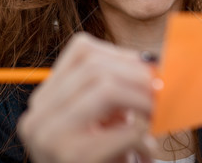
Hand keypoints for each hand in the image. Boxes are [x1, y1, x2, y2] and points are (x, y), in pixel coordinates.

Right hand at [17, 33, 156, 162]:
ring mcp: (49, 136)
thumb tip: (155, 64)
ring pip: (105, 87)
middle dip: (138, 75)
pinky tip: (147, 148)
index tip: (149, 67)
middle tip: (162, 88)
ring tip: (156, 114)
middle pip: (96, 67)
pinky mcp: (71, 156)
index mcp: (45, 98)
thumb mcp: (102, 121)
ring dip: (142, 98)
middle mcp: (39, 114)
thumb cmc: (100, 160)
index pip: (82, 50)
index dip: (122, 53)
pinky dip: (144, 134)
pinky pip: (123, 130)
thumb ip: (118, 90)